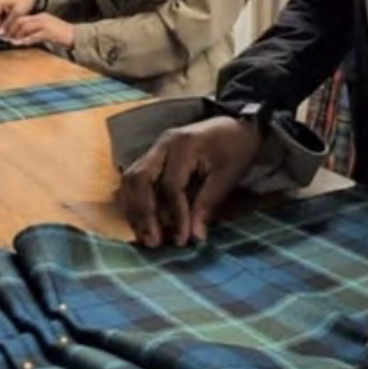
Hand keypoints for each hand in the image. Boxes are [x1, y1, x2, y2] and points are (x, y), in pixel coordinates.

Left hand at [4, 13, 75, 47]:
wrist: (77, 36)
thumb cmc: (62, 35)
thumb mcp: (47, 31)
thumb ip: (35, 32)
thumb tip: (22, 39)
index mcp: (41, 16)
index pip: (21, 17)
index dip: (11, 26)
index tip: (6, 34)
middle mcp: (42, 18)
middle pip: (20, 20)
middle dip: (11, 29)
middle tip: (6, 38)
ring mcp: (45, 25)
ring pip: (25, 27)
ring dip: (16, 35)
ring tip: (12, 41)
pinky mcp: (48, 32)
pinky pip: (33, 35)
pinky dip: (25, 40)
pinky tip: (20, 43)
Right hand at [117, 117, 261, 247]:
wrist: (236, 127)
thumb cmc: (236, 149)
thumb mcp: (227, 177)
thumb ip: (208, 204)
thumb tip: (195, 236)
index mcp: (183, 144)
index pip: (171, 185)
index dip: (175, 215)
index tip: (182, 239)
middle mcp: (163, 144)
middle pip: (140, 179)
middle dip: (144, 213)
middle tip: (153, 242)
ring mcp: (155, 149)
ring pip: (131, 179)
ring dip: (134, 209)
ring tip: (144, 236)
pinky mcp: (153, 157)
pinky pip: (135, 179)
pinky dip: (134, 201)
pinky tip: (141, 221)